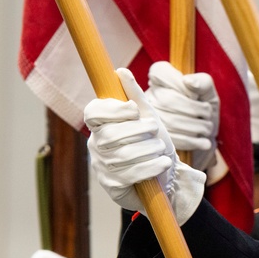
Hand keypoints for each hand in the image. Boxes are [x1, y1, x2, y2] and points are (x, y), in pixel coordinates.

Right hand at [85, 67, 205, 223]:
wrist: (166, 177)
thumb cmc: (153, 143)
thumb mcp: (149, 117)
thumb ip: (135, 96)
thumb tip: (120, 71)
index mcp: (100, 125)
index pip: (93, 113)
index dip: (113, 110)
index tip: (134, 110)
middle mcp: (96, 145)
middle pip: (110, 135)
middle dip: (138, 131)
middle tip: (155, 130)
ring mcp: (101, 167)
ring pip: (122, 155)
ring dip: (148, 150)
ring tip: (161, 149)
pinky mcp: (112, 186)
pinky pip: (129, 175)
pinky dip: (150, 167)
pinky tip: (163, 163)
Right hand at [146, 61, 219, 171]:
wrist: (204, 137)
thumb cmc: (205, 109)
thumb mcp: (208, 92)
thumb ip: (203, 82)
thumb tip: (188, 82)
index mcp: (158, 79)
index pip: (159, 72)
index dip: (182, 85)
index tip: (196, 95)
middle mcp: (148, 97)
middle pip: (168, 100)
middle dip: (196, 109)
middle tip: (207, 115)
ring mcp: (148, 120)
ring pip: (172, 121)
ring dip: (198, 126)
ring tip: (207, 127)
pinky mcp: (156, 141)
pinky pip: (174, 139)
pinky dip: (195, 141)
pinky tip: (204, 141)